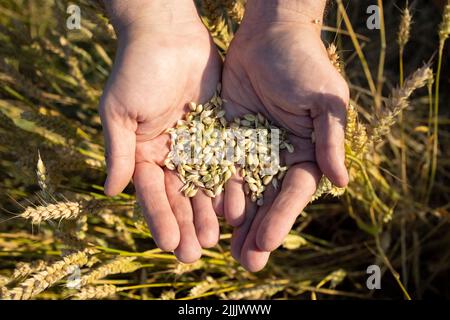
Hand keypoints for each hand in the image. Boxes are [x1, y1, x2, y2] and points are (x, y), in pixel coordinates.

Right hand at [99, 0, 221, 262]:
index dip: (158, 218)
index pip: (151, 194)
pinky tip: (236, 208)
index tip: (167, 243)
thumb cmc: (137, 69)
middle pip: (178, 197)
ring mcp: (196, 147)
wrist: (168, 35)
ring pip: (203, 186)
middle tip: (193, 253)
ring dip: (207, 213)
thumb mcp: (120, 111)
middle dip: (185, 225)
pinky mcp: (219, 134)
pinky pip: (225, 164)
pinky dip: (228, 186)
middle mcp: (170, 155)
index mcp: (143, 153)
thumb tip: (111, 191)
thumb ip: (119, 151)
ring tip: (215, 239)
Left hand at [221, 0, 348, 270]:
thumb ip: (330, 139)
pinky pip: (217, 168)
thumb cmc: (303, 63)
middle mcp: (278, 157)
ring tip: (221, 249)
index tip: (267, 242)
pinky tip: (202, 212)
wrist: (268, 35)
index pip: (294, 193)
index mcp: (306, 153)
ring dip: (232, 221)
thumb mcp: (323, 99)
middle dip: (257, 231)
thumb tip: (341, 181)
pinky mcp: (225, 139)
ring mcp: (250, 151)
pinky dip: (211, 191)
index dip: (282, 217)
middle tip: (244, 262)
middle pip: (267, 200)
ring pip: (241, 191)